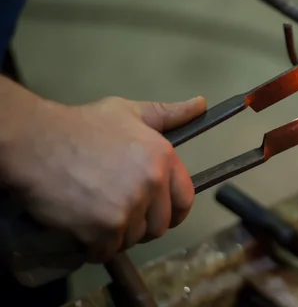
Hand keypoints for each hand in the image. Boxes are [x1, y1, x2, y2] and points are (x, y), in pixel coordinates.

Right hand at [0, 95, 205, 262]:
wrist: (37, 142)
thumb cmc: (83, 125)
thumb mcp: (130, 112)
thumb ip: (168, 114)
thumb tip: (201, 105)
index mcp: (163, 157)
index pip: (185, 199)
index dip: (173, 211)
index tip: (159, 213)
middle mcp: (152, 183)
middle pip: (160, 225)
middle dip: (142, 224)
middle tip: (118, 212)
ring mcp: (129, 207)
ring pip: (134, 238)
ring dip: (117, 235)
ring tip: (97, 215)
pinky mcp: (105, 228)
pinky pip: (108, 251)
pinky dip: (96, 247)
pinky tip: (83, 230)